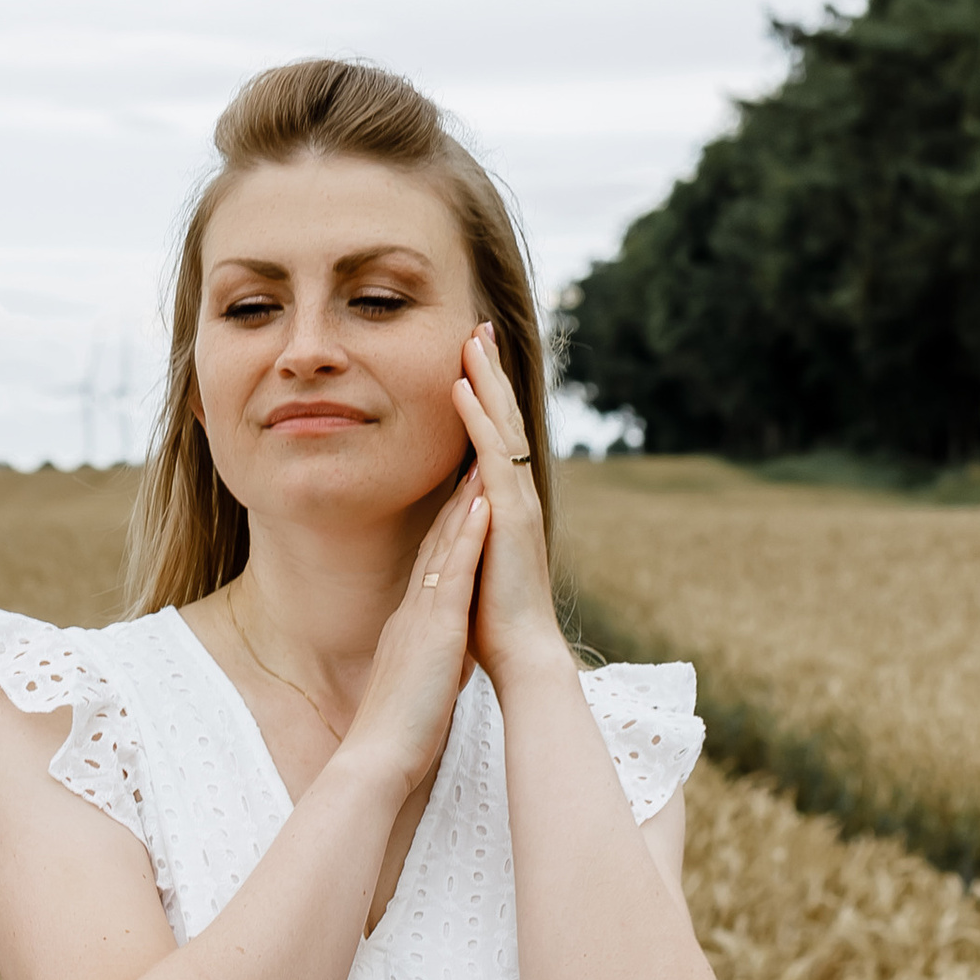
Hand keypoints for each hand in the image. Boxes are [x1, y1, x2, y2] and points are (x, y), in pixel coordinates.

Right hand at [343, 462, 491, 799]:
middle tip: (469, 462)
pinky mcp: (434, 628)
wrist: (378, 757)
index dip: (445, 531)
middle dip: (454, 504)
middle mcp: (411, 612)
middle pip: (435, 546)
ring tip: (481, 465)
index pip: (429, 569)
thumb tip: (439, 660)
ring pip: (444, 548)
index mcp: (408, 626)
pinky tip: (482, 506)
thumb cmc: (398, 733)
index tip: (460, 500)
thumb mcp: (414, 685)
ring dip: (464, 504)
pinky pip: (453, 572)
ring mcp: (420, 616)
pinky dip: (468, 537)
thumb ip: (424, 664)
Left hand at [452, 324, 565, 694]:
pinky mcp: (510, 514)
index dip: (484, 395)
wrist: (522, 653)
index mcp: (504, 503)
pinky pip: (490, 454)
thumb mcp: (475, 559)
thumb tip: (458, 514)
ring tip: (472, 338)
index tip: (470, 357)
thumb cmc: (494, 618)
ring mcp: (516, 500)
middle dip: (490, 371)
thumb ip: (469, 531)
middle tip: (478, 326)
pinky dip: (477, 418)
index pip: (494, 437)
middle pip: (503, 418)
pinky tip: (461, 387)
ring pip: (501, 425)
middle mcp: (515, 493)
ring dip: (486, 379)